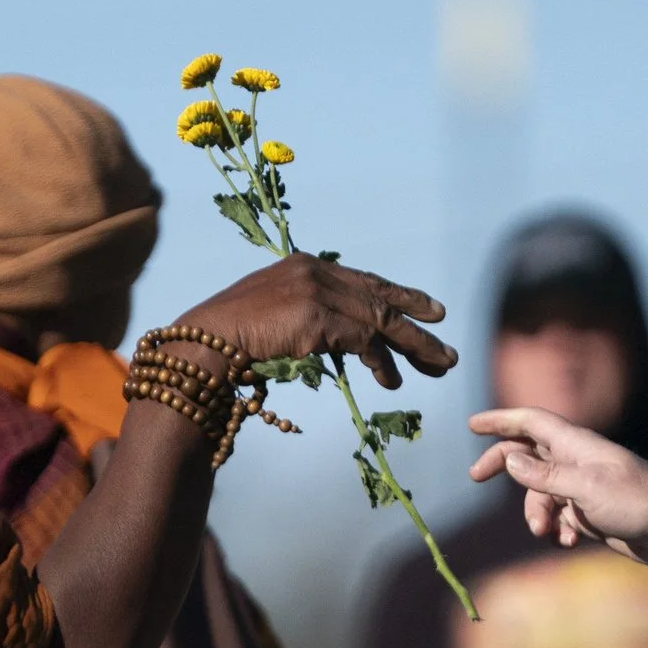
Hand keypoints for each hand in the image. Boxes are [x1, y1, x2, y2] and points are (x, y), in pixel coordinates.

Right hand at [177, 253, 455, 388]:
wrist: (204, 343)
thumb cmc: (226, 338)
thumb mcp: (270, 318)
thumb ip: (302, 317)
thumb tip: (323, 337)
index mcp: (303, 265)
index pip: (360, 280)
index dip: (392, 294)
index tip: (419, 307)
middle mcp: (315, 271)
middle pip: (378, 293)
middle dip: (414, 311)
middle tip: (443, 324)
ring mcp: (318, 292)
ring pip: (381, 318)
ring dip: (414, 345)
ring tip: (440, 364)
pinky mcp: (320, 318)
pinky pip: (365, 341)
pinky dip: (382, 363)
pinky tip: (391, 382)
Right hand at [467, 405, 647, 566]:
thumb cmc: (632, 501)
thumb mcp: (586, 488)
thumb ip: (546, 475)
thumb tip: (510, 461)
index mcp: (575, 445)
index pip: (531, 422)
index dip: (501, 420)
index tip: (473, 425)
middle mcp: (574, 461)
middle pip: (527, 454)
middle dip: (502, 466)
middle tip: (476, 477)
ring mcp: (580, 486)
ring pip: (539, 493)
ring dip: (537, 514)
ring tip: (546, 532)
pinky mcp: (587, 511)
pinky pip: (557, 516)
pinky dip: (557, 529)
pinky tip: (570, 541)